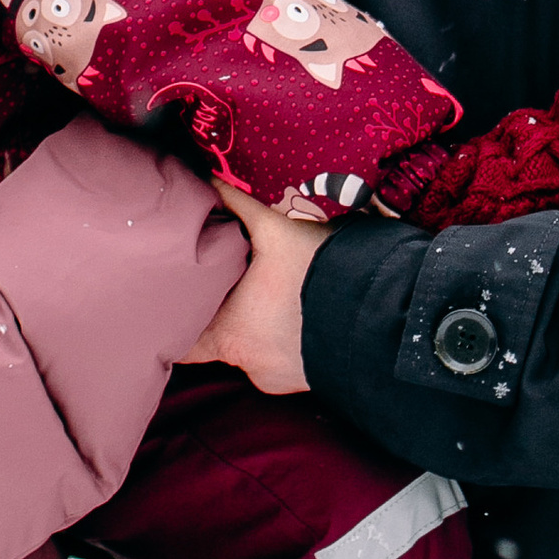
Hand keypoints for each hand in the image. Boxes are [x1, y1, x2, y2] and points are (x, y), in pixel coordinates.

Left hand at [185, 180, 328, 390]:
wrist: (382, 315)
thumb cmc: (319, 274)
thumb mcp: (276, 231)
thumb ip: (238, 206)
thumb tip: (209, 178)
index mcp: (229, 335)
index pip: (183, 343)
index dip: (177, 323)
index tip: (176, 307)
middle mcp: (249, 365)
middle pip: (222, 342)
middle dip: (225, 317)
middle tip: (231, 290)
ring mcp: (279, 378)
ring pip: (256, 351)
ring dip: (260, 329)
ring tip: (273, 300)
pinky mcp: (306, 381)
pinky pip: (287, 360)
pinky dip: (288, 341)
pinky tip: (300, 317)